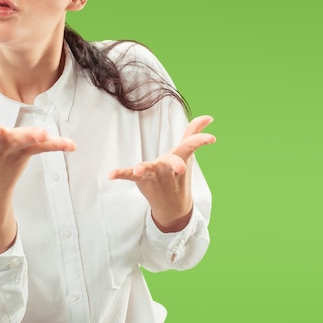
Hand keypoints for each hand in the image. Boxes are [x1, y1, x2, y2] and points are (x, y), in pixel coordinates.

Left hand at [108, 115, 214, 232]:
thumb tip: (208, 117)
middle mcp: (168, 167)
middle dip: (176, 163)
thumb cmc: (178, 174)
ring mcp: (154, 175)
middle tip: (182, 168)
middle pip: (172, 162)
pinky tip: (111, 174)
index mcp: (180, 158)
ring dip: (143, 169)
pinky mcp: (141, 180)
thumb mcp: (186, 153)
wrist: (172, 206)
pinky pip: (129, 176)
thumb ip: (192, 133)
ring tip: (137, 170)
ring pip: (149, 169)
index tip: (212, 138)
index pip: (191, 146)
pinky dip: (120, 174)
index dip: (201, 140)